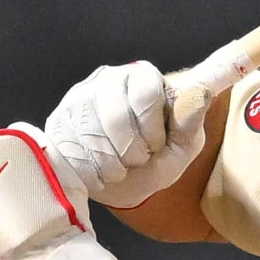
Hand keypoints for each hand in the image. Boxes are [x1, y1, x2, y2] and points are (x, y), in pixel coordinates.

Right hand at [44, 62, 210, 208]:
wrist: (121, 181)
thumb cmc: (157, 158)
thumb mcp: (182, 145)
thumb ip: (190, 121)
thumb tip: (201, 92)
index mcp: (144, 78)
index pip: (146, 92)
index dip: (152, 128)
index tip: (157, 146)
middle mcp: (109, 78)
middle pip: (117, 117)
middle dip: (133, 151)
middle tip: (139, 159)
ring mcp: (79, 97)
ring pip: (92, 135)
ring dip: (112, 164)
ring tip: (121, 167)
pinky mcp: (59, 119)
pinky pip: (71, 147)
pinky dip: (91, 169)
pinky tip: (99, 170)